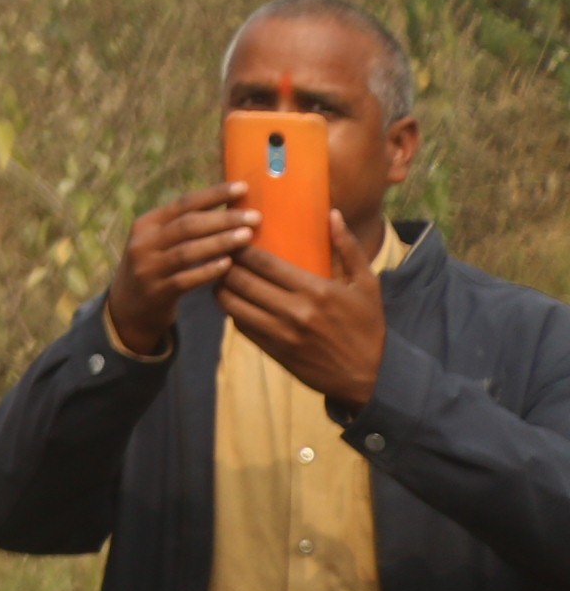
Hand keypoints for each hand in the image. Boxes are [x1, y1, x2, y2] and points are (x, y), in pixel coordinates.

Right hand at [106, 181, 255, 357]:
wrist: (129, 305)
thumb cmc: (157, 266)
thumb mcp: (159, 241)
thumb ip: (184, 225)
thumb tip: (230, 206)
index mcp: (146, 223)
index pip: (183, 203)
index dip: (214, 194)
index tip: (242, 187)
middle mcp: (143, 242)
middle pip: (187, 225)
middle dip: (223, 219)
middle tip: (255, 217)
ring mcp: (148, 268)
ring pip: (187, 251)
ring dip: (220, 242)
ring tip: (247, 237)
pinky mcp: (156, 291)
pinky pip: (186, 279)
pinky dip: (208, 271)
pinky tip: (229, 266)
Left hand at [219, 212, 388, 408]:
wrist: (372, 377)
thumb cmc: (368, 326)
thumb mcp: (367, 285)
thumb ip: (348, 248)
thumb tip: (332, 213)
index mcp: (316, 290)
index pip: (263, 262)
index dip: (240, 246)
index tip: (233, 233)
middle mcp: (294, 312)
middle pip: (240, 280)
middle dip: (224, 261)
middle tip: (218, 249)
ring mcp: (280, 334)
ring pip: (232, 304)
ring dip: (220, 285)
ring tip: (219, 271)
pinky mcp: (274, 351)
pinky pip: (240, 325)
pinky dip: (231, 309)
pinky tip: (232, 297)